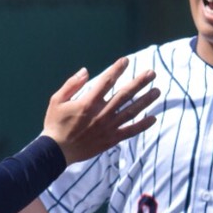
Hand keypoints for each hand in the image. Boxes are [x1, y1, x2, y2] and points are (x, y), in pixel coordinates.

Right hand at [42, 58, 159, 163]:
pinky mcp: (111, 139)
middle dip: (139, 82)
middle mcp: (101, 114)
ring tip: (157, 91)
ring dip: (145, 101)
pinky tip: (153, 118)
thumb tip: (86, 70)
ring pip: (131, 112)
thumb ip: (72, 84)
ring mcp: (108, 127)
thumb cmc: (55, 123)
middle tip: (152, 73)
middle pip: (125, 95)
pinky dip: (142, 125)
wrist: (57, 151)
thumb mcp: (56, 100)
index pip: (106, 82)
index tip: (126, 61)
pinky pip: (130, 131)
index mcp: (88, 103)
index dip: (117, 69)